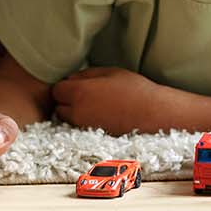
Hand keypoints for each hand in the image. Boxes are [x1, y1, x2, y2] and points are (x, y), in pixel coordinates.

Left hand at [51, 67, 169, 134]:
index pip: (56, 90)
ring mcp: (84, 127)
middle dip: (66, 101)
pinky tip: (99, 116)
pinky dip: (83, 123)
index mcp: (79, 92)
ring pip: (68, 120)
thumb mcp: (109, 72)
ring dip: (73, 112)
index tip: (77, 84)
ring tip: (93, 105)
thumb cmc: (134, 89)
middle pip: (58, 107)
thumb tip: (71, 78)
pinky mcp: (93, 138)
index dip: (66, 86)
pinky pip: (79, 129)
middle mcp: (77, 112)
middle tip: (84, 95)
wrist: (153, 115)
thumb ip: (86, 74)